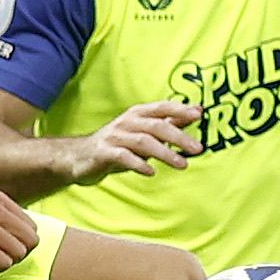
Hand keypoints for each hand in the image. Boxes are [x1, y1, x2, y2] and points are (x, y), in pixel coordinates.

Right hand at [71, 101, 201, 180]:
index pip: (162, 107)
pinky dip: (139, 164)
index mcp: (138, 114)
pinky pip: (124, 157)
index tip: (199, 114)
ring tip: (182, 164)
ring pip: (143, 142)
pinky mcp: (104, 152)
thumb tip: (196, 113)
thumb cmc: (118, 144)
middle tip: (198, 148)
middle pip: (157, 126)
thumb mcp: (144, 133)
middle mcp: (127, 121)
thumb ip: (169, 124)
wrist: (80, 157)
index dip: (180, 109)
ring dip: (165, 153)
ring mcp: (115, 136)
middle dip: (179, 136)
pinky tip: (151, 172)